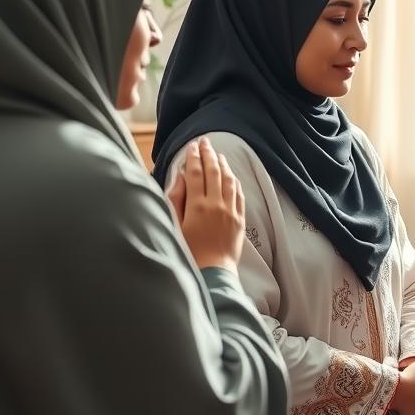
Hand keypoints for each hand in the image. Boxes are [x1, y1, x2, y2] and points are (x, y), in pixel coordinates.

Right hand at [167, 137, 244, 272]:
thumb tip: (180, 176)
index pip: (196, 174)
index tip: (191, 146)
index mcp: (197, 206)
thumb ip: (176, 199)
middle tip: (205, 141)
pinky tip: (231, 175)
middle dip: (208, 154)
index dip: (193, 158)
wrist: (212, 272)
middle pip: (214, 173)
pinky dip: (234, 181)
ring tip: (218, 154)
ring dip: (223, 165)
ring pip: (229, 181)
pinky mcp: (239, 219)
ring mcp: (230, 211)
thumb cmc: (187, 252)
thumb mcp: (174, 225)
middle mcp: (216, 205)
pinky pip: (239, 194)